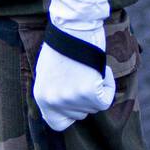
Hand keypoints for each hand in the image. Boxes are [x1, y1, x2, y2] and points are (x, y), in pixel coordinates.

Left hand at [33, 0, 114, 131]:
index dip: (69, 115)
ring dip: (96, 89)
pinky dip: (108, 86)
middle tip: (84, 76)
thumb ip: (53, 92)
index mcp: (41, 97)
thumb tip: (64, 106)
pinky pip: (105, 99)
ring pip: (93, 106)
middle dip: (84, 98)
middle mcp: (54, 102)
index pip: (56, 123)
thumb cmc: (62, 44)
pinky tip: (102, 70)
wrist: (73, 25)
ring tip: (89, 68)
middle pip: (79, 114)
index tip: (76, 104)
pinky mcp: (88, 93)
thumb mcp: (48, 72)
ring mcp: (71, 99)